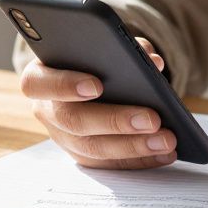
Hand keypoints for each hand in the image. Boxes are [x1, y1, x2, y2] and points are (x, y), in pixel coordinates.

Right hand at [20, 37, 177, 168]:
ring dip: (134, 146)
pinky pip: (108, 164)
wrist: (81, 77)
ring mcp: (62, 137)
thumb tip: (152, 61)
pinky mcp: (82, 155)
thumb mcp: (101, 44)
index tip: (97, 85)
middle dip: (116, 121)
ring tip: (167, 140)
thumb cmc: (89, 57)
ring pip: (93, 148)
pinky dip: (140, 159)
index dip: (65, 85)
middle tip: (153, 119)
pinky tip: (165, 152)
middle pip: (74, 121)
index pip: (39, 83)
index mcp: (40, 77)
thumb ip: (124, 46)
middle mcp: (47, 111)